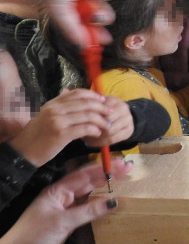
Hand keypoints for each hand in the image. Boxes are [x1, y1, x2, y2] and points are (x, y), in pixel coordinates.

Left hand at [0, 159, 131, 243]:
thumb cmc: (33, 236)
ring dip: (105, 187)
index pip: (84, 175)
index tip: (122, 164)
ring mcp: (66, 209)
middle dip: (108, 174)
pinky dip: (100, 203)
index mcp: (58, 191)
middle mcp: (63, 197)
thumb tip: (114, 202)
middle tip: (128, 168)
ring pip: (89, 194)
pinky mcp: (68, 221)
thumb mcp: (62, 222)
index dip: (104, 168)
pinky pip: (87, 208)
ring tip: (123, 180)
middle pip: (88, 182)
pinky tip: (110, 202)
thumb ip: (89, 211)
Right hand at [8, 89, 132, 166]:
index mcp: (52, 104)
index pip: (77, 93)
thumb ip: (58, 104)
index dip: (93, 96)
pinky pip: (85, 128)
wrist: (24, 152)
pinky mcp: (62, 134)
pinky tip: (98, 134)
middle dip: (102, 108)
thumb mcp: (45, 115)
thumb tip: (68, 90)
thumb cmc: (37, 135)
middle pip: (86, 103)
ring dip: (101, 120)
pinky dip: (95, 130)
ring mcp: (58, 121)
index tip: (103, 101)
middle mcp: (55, 110)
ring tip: (106, 125)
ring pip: (88, 115)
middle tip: (110, 113)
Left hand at [81, 95, 134, 148]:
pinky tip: (95, 142)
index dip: (90, 117)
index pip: (101, 110)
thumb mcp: (97, 107)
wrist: (121, 116)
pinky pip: (113, 139)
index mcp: (114, 100)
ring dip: (97, 137)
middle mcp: (124, 108)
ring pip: (110, 131)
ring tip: (87, 139)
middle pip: (106, 120)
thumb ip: (90, 110)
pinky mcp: (130, 130)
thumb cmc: (103, 112)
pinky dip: (102, 142)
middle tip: (83, 132)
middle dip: (94, 128)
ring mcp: (128, 119)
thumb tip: (81, 121)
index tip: (81, 123)